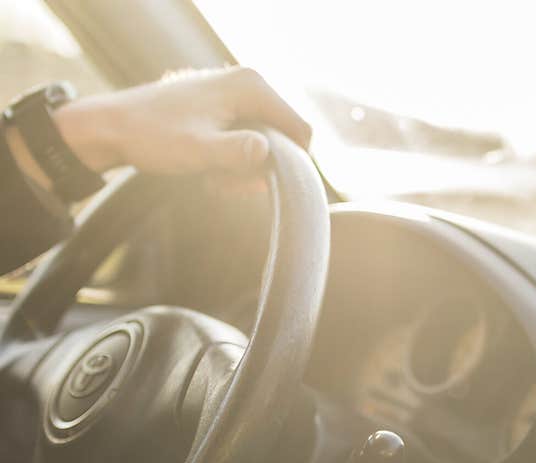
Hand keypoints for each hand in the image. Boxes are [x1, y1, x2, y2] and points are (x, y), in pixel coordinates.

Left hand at [52, 67, 310, 175]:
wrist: (112, 127)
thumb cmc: (153, 137)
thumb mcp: (198, 151)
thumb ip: (236, 152)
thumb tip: (269, 152)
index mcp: (251, 87)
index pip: (301, 130)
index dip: (290, 165)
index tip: (257, 184)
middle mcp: (249, 83)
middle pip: (282, 139)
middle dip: (259, 169)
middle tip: (225, 184)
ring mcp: (236, 94)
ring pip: (263, 145)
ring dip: (243, 170)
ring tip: (211, 179)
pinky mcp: (224, 107)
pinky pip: (245, 141)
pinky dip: (231, 161)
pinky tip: (207, 170)